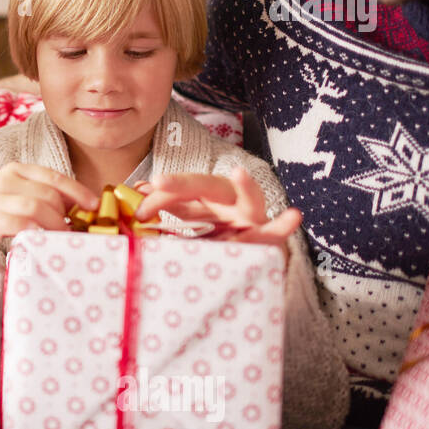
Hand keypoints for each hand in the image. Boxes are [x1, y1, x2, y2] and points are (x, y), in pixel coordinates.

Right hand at [0, 162, 98, 269]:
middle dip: (66, 214)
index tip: (94, 206)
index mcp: (18, 170)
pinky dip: (32, 230)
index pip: (54, 177)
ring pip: (35, 206)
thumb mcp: (21, 201)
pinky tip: (39, 239)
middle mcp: (5, 179)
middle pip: (48, 194)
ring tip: (61, 238)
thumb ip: (46, 199)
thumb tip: (83, 208)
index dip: (78, 191)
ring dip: (53, 224)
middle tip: (74, 232)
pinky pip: (15, 222)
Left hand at [134, 166, 301, 259]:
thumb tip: (135, 190)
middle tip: (159, 183)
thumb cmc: (216, 233)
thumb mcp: (188, 219)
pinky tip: (293, 217)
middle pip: (205, 185)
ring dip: (245, 187)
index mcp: (205, 194)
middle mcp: (228, 199)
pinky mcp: (267, 234)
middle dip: (183, 182)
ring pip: (248, 199)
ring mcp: (251, 214)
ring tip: (239, 174)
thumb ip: (167, 206)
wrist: (249, 254)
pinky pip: (275, 232)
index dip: (157, 195)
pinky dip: (283, 226)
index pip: (178, 189)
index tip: (138, 207)